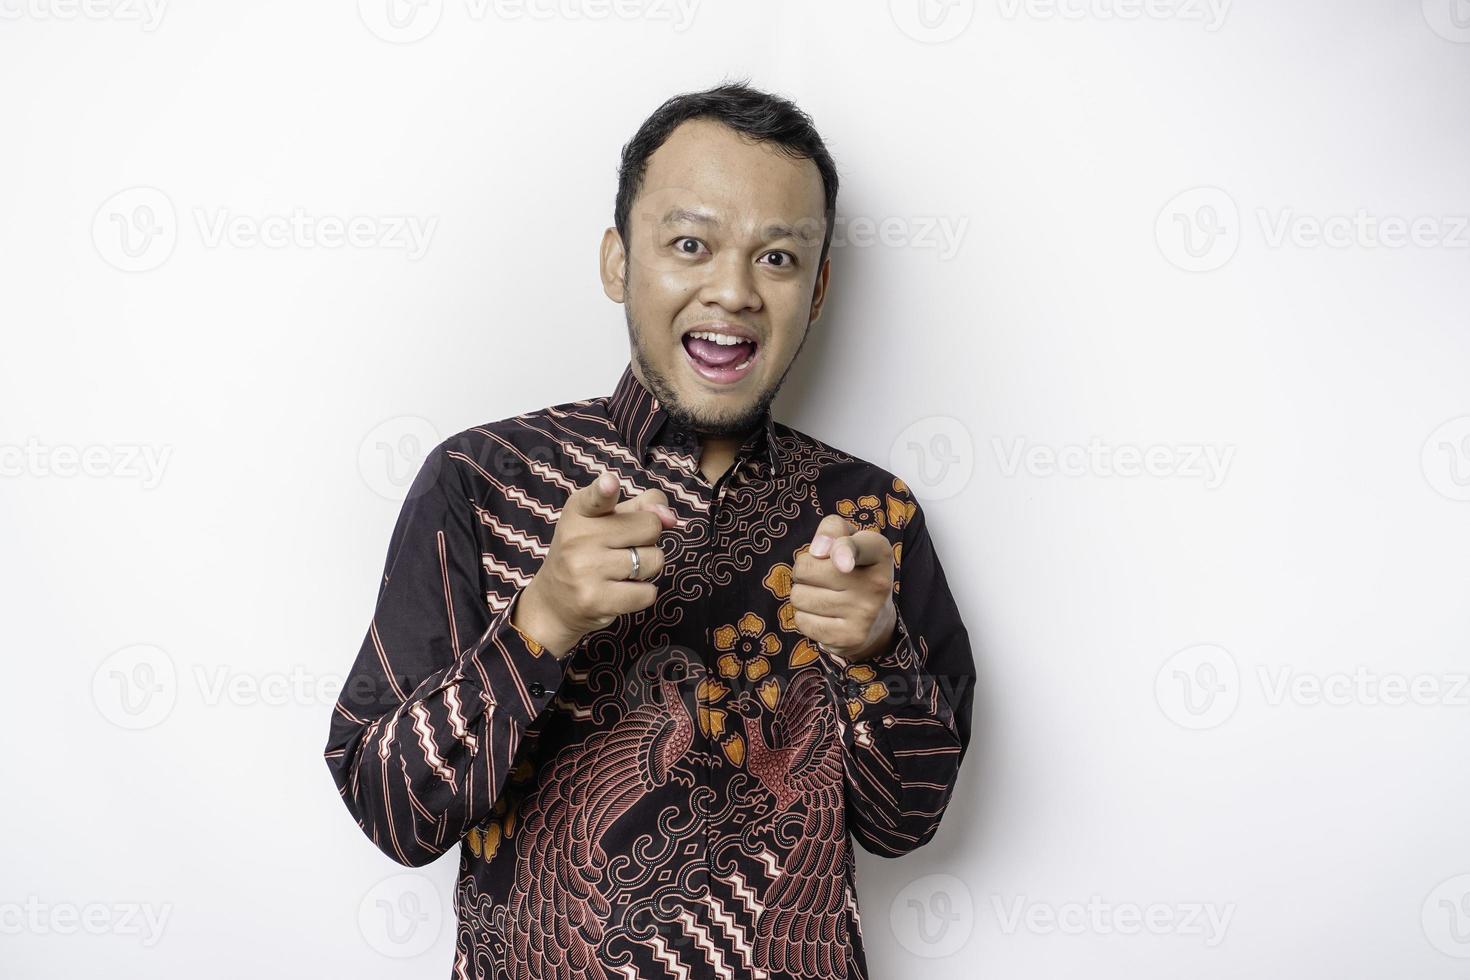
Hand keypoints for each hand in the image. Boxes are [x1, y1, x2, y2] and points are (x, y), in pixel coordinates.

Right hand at [513, 471, 677, 657]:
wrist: (554, 603)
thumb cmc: (589, 553)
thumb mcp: (607, 520)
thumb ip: (643, 506)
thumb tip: (670, 518)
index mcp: (579, 511)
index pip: (596, 497)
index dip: (605, 490)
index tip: (610, 483)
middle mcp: (578, 538)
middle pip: (650, 527)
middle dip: (647, 539)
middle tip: (621, 549)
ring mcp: (585, 570)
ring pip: (654, 560)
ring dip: (647, 567)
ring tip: (620, 571)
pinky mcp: (595, 600)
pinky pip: (648, 592)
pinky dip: (643, 593)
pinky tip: (620, 591)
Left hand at [790, 514, 896, 662]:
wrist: (876, 620)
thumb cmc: (854, 568)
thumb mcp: (849, 539)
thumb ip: (832, 529)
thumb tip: (817, 551)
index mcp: (879, 552)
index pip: (859, 547)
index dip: (844, 552)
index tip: (841, 564)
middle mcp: (876, 584)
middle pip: (806, 568)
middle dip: (804, 570)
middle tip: (822, 576)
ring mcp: (864, 614)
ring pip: (799, 596)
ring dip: (803, 594)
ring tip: (824, 595)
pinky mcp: (849, 637)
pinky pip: (802, 621)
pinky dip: (805, 617)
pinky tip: (824, 615)